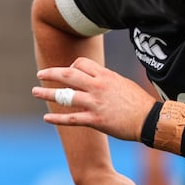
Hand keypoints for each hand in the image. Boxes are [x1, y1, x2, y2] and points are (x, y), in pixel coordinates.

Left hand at [33, 57, 156, 140]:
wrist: (149, 119)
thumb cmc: (140, 102)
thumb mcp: (123, 84)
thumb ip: (108, 81)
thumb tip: (99, 80)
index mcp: (105, 76)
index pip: (80, 64)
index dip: (71, 66)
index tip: (68, 72)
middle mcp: (97, 86)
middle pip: (68, 75)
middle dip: (51, 73)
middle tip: (40, 74)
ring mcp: (95, 103)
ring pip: (65, 95)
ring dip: (47, 93)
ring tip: (35, 92)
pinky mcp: (96, 120)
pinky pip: (71, 118)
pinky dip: (57, 118)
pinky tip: (46, 119)